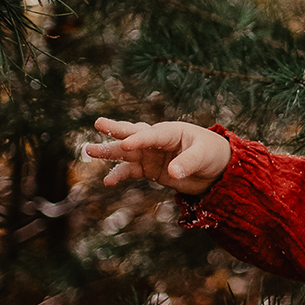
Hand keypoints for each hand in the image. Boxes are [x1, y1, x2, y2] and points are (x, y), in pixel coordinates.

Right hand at [85, 117, 231, 195]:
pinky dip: (119, 175)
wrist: (216, 169)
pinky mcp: (149, 169)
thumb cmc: (211, 154)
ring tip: (89, 150)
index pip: (152, 134)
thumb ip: (187, 163)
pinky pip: (130, 171)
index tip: (126, 144)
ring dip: (109, 152)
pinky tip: (107, 181)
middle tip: (98, 123)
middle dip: (116, 130)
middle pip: (133, 134)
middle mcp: (157, 141)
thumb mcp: (203, 157)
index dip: (140, 139)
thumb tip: (172, 173)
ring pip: (126, 153)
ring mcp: (151, 155)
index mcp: (171, 131)